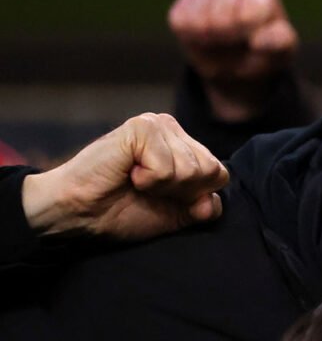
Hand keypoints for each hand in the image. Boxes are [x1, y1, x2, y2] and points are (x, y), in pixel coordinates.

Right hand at [20, 113, 225, 239]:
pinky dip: (149, 180)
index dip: (196, 196)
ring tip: (136, 181)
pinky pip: (167, 167)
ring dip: (163, 187)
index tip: (164, 197)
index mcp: (185, 147)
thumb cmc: (123, 212)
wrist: (82, 214)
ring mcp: (158, 125)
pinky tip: (128, 173)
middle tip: (148, 189)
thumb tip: (212, 201)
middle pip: (212, 171)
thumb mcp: (176, 215)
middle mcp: (174, 130)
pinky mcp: (141, 127)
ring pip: (192, 169)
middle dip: (182, 191)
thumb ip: (203, 208)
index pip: (220, 174)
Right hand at [168, 0, 297, 119]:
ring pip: (199, 20)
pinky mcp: (185, 3)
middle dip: (227, 38)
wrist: (238, 63)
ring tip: (222, 42)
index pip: (248, 14)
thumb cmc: (265, 53)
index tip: (255, 41)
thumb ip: (280, 42)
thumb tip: (258, 40)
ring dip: (210, 40)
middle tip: (236, 43)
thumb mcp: (282, 52)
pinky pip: (181, 23)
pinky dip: (191, 38)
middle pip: (220, 17)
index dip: (247, 34)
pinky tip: (204, 38)